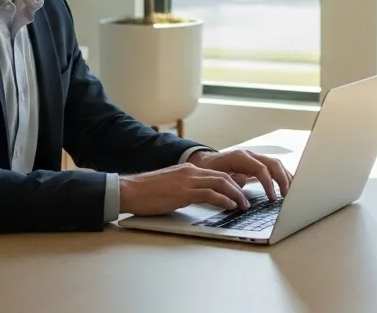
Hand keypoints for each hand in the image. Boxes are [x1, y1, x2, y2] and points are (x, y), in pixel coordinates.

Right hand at [119, 163, 250, 215]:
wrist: (131, 190)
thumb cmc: (147, 192)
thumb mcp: (171, 186)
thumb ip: (186, 189)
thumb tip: (198, 198)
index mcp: (188, 170)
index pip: (216, 174)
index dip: (231, 183)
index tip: (239, 192)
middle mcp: (191, 172)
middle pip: (222, 176)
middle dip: (237, 188)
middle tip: (245, 201)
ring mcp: (187, 181)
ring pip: (220, 183)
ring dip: (235, 195)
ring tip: (242, 205)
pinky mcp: (183, 192)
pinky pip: (210, 194)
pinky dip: (223, 200)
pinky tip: (230, 206)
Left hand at [186, 149, 291, 203]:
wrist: (203, 162)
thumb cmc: (207, 171)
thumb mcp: (216, 178)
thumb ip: (231, 184)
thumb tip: (244, 194)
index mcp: (239, 157)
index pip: (261, 169)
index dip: (269, 184)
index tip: (272, 199)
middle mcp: (249, 155)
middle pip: (273, 163)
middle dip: (282, 179)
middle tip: (286, 196)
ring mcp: (253, 157)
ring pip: (275, 164)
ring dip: (285, 177)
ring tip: (291, 191)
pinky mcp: (255, 163)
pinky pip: (271, 167)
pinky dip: (281, 175)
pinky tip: (286, 185)